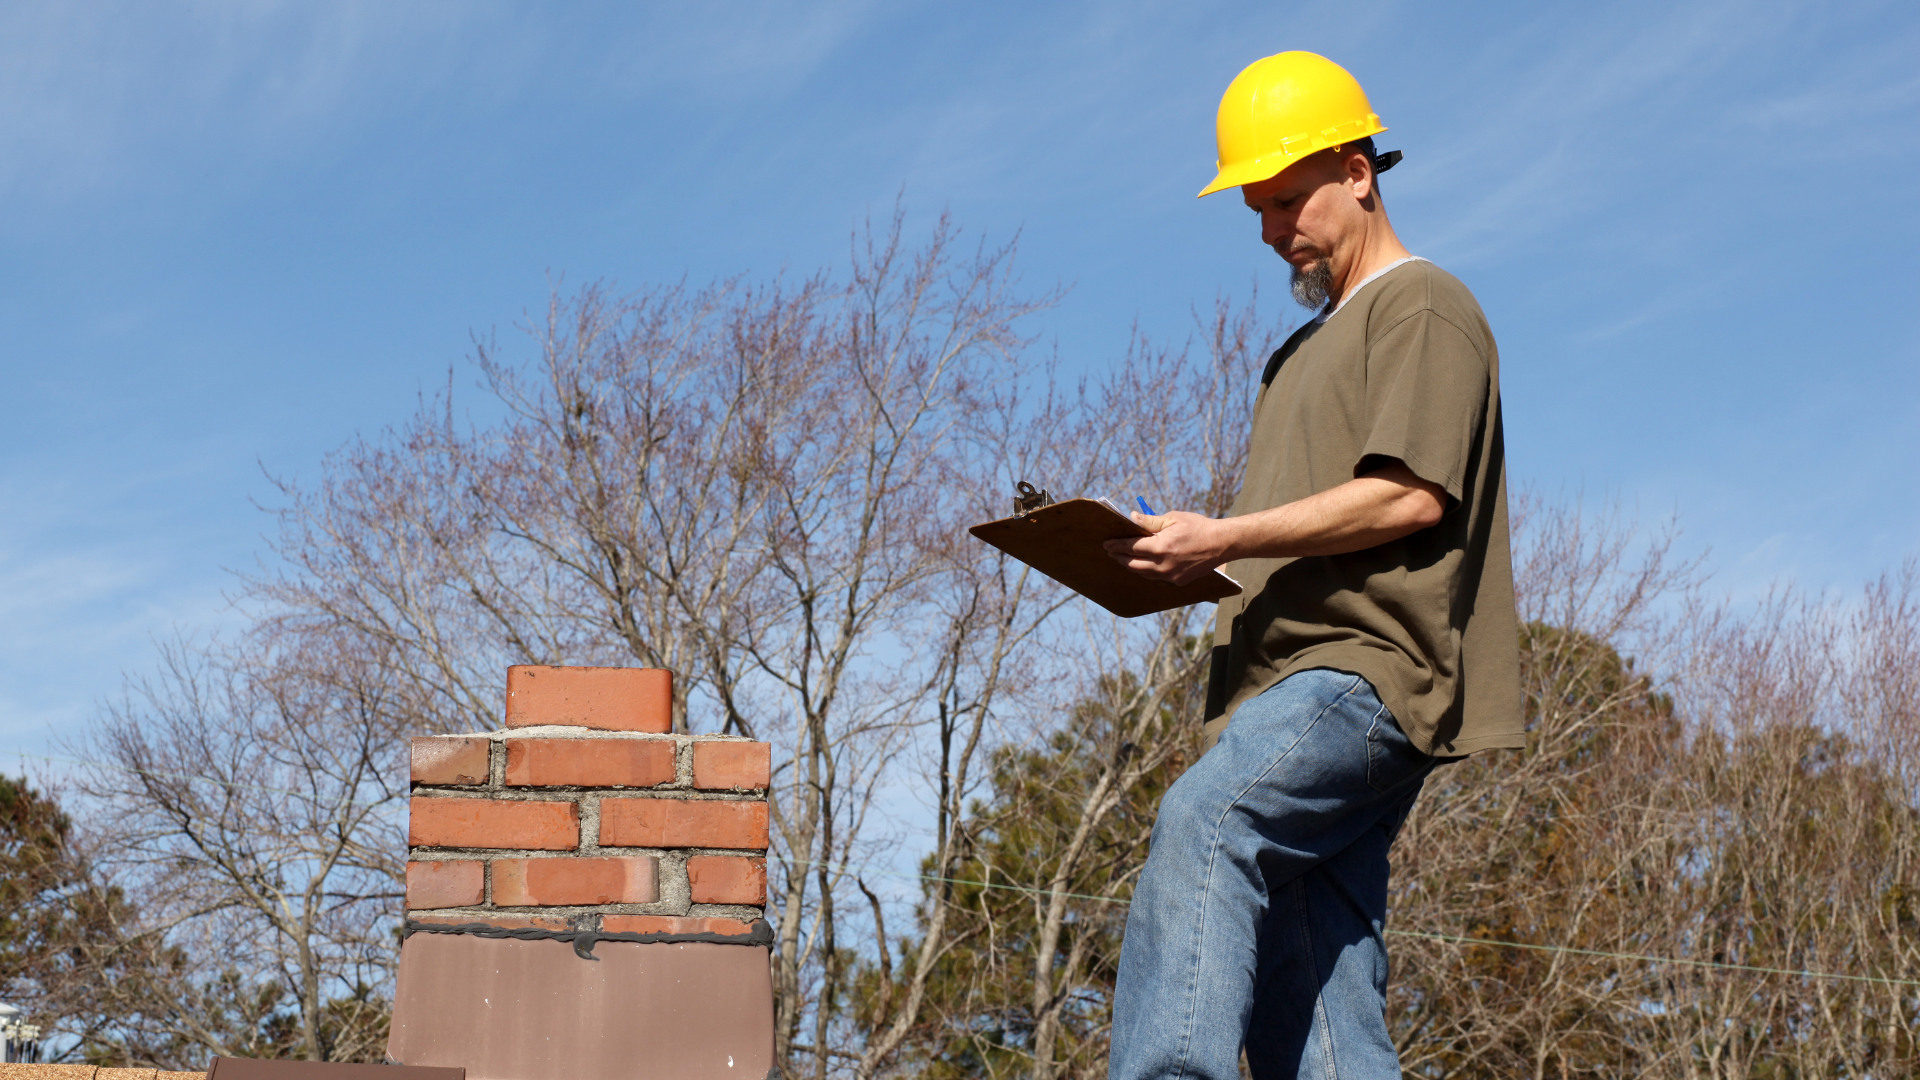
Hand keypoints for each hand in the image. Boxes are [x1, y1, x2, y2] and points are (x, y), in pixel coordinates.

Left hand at [1103, 511, 1234, 584]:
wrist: (1222, 544)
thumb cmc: (1198, 527)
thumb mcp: (1173, 518)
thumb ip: (1150, 521)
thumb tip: (1131, 518)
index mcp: (1160, 547)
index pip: (1131, 547)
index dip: (1117, 545)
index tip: (1106, 543)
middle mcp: (1163, 565)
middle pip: (1133, 564)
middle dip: (1120, 558)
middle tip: (1111, 552)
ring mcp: (1171, 576)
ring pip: (1143, 574)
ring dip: (1131, 566)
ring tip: (1124, 559)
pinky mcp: (1179, 581)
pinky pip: (1157, 578)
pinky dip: (1147, 571)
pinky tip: (1143, 565)